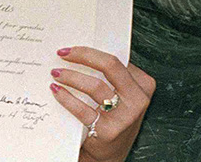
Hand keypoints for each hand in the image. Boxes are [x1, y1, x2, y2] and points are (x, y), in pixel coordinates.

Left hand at [49, 46, 155, 161]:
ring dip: (71, 76)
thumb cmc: (114, 116)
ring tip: (56, 73)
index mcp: (143, 85)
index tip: (71, 48)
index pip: (115, 60)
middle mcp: (137, 100)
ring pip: (95, 86)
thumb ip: (112, 76)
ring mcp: (124, 117)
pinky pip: (82, 109)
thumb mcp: (123, 94)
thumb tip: (81, 52)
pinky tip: (56, 91)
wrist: (111, 152)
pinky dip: (66, 98)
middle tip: (62, 53)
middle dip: (82, 56)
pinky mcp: (108, 131)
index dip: (90, 51)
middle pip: (109, 66)